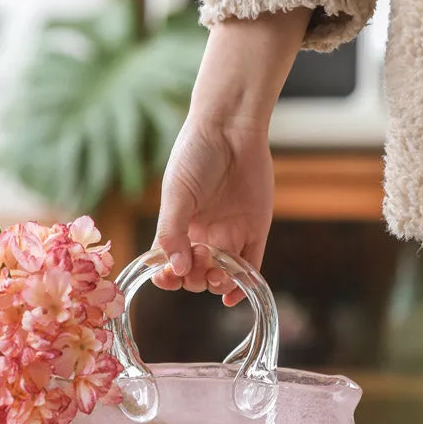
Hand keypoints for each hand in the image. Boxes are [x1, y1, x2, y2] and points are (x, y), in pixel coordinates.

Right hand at [151, 9, 310, 304]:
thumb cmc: (196, 155)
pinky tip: (231, 295)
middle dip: (194, 278)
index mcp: (180, 227)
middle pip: (196, 274)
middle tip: (198, 262)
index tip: (167, 276)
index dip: (167, 276)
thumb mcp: (176, 194)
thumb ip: (172, 232)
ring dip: (216, 283)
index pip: (171, 263)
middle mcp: (203, 235)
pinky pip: (249, 267)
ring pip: (221, 275)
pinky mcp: (255, 231)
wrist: (232, 127)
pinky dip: (241, 285)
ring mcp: (229, 235)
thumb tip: (178, 269)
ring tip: (216, 275)